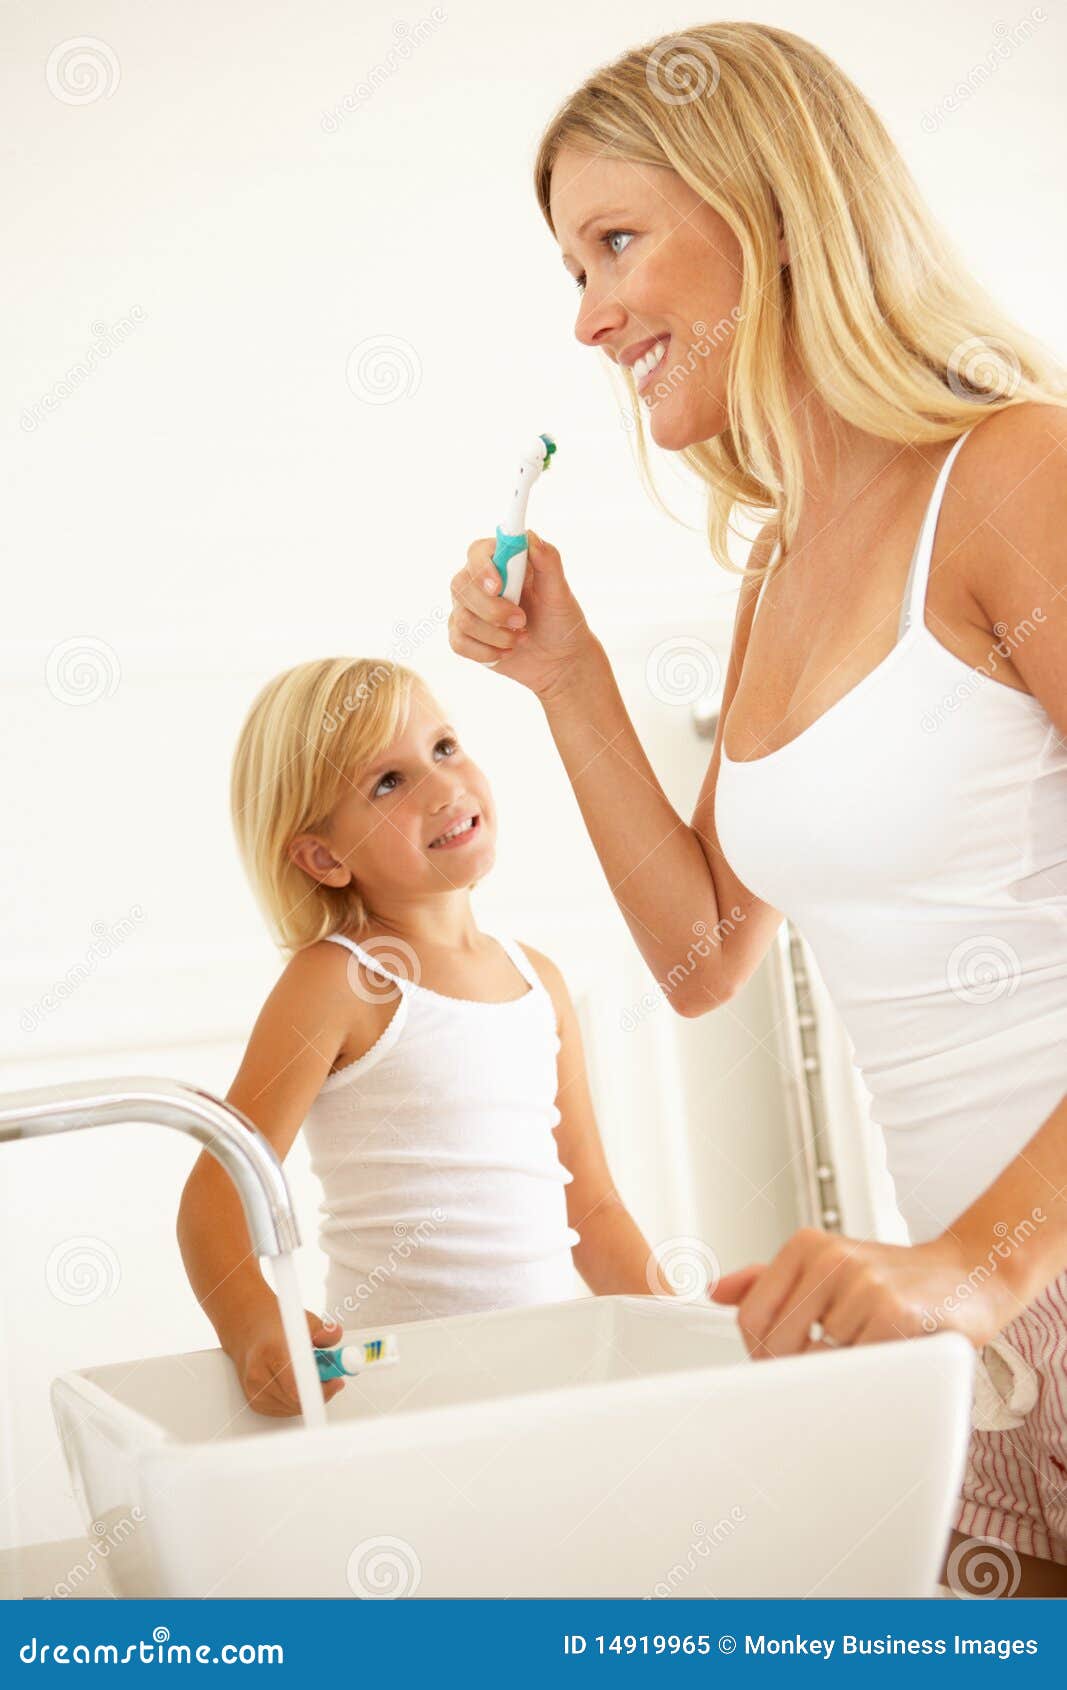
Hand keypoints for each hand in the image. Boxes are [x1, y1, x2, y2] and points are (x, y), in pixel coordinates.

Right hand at [226, 1304, 346, 1416]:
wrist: (248, 1330)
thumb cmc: (276, 1324)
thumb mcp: (304, 1320)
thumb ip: (324, 1330)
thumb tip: (335, 1335)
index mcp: (271, 1351)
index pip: (297, 1386)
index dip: (321, 1389)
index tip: (336, 1382)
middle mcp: (259, 1374)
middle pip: (298, 1400)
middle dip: (321, 1390)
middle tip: (331, 1375)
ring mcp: (255, 1391)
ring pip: (294, 1408)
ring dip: (309, 1396)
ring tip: (310, 1373)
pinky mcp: (255, 1402)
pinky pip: (285, 1410)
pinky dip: (296, 1400)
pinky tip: (296, 1381)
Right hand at [448, 528, 594, 699]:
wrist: (559, 659)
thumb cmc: (560, 621)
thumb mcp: (560, 592)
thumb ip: (548, 561)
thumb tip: (530, 537)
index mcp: (502, 562)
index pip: (477, 552)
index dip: (482, 568)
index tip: (498, 586)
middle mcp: (479, 582)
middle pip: (461, 585)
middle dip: (493, 609)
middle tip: (522, 621)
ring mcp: (468, 609)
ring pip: (463, 618)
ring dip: (496, 634)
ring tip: (522, 638)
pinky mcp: (464, 636)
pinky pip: (459, 643)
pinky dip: (486, 652)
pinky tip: (507, 652)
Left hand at [709, 1227, 1015, 1357]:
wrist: (969, 1274)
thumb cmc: (893, 1277)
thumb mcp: (828, 1265)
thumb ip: (770, 1279)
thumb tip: (714, 1291)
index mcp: (805, 1244)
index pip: (751, 1315)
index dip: (757, 1353)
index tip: (778, 1367)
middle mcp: (830, 1257)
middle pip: (776, 1342)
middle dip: (794, 1370)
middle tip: (824, 1372)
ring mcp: (862, 1282)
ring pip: (819, 1359)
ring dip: (841, 1370)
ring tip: (867, 1351)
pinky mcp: (894, 1312)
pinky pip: (859, 1365)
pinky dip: (869, 1372)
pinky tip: (887, 1355)